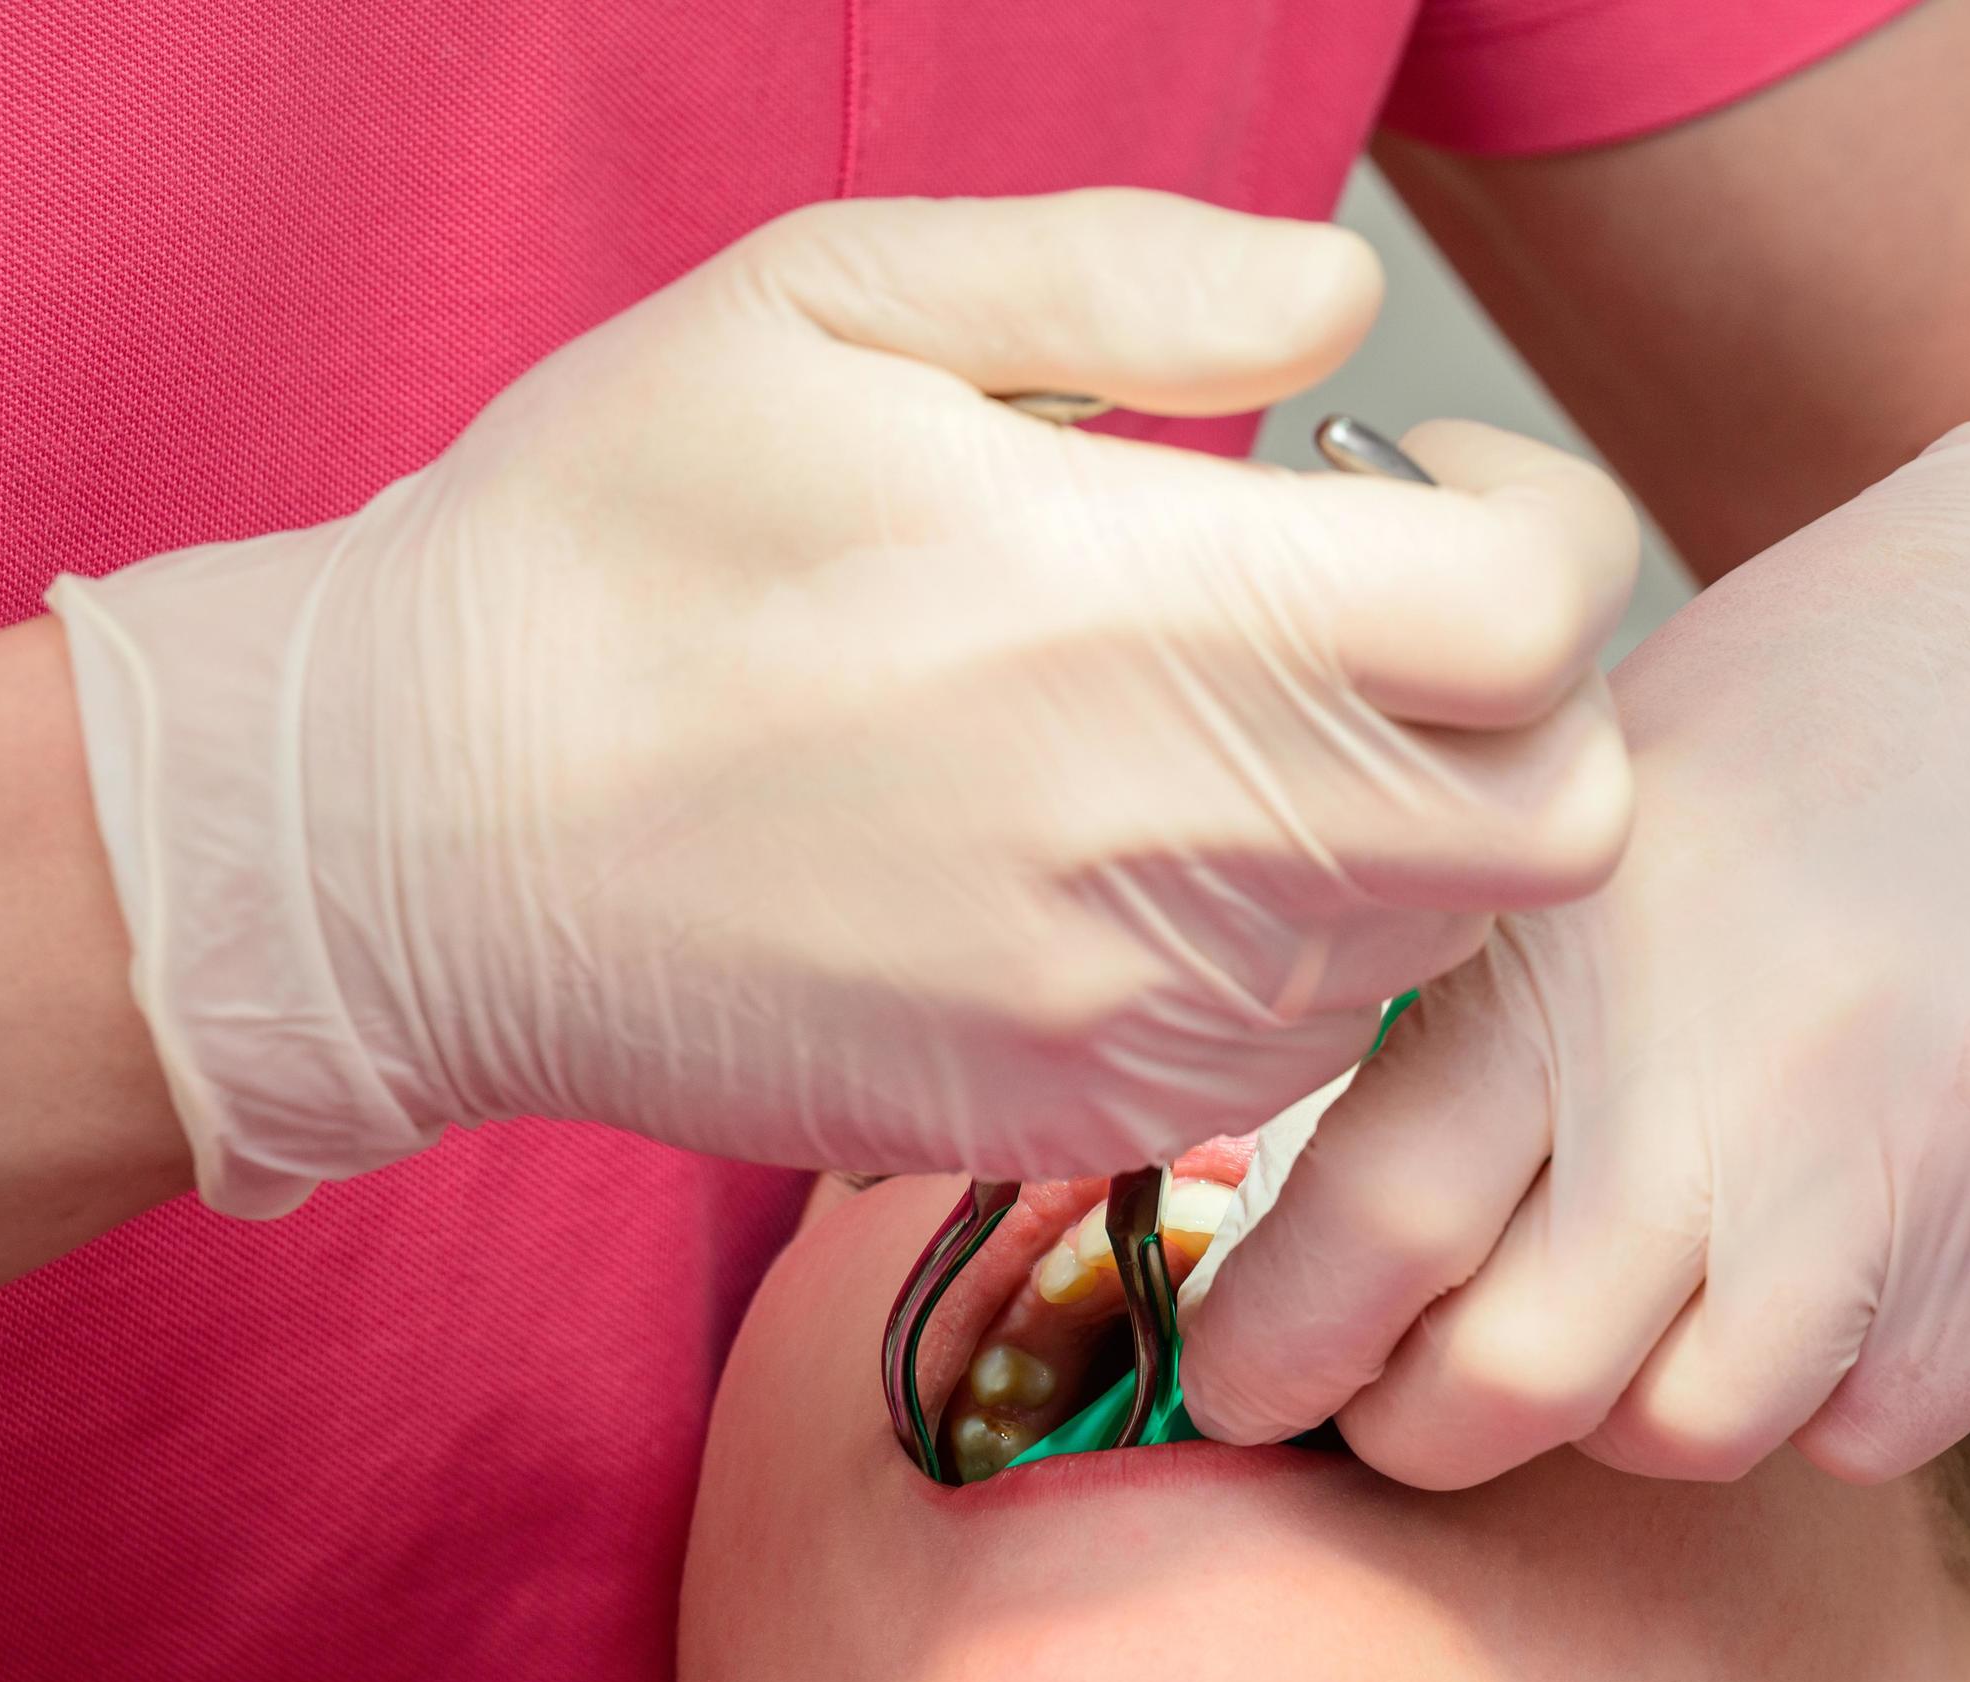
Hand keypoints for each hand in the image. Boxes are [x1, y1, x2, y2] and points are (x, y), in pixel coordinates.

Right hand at [50, 190, 1638, 1216]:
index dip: (1539, 522)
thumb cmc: (605, 548)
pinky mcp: (1076, 1114)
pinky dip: (1307, 946)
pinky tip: (1169, 852)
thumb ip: (1126, 278)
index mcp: (1137, 609)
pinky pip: (1307, 1048)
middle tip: (1385, 610)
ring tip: (1255, 725)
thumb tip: (1340, 302)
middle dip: (1527, 691)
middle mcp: (1172, 838)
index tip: (1423, 477)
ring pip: (1449, 939)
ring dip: (1421, 819)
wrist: (412, 836)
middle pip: (1557, 809)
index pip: (1534, 609)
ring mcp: (1133, 1008)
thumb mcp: (823, 304)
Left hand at [1186, 366, 1969, 1485]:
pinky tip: (1826, 1267)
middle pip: (1514, 1383)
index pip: (1368, 1224)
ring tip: (1643, 1305)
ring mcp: (1920, 1168)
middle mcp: (1746, 1072)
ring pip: (1696, 1428)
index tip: (1242, 1372)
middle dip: (1424, 1428)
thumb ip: (1482, 1005)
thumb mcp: (1607, 794)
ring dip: (1635, 1401)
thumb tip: (1324, 1213)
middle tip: (1409, 1401)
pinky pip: (1876, 1425)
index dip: (1272, 1342)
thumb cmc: (1841, 706)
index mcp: (1592, 941)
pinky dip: (1818, 1387)